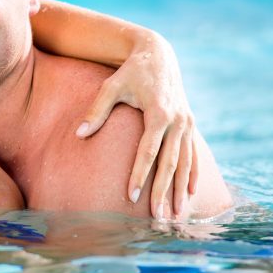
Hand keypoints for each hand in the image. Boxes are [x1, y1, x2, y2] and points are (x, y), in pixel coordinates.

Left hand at [75, 33, 198, 218]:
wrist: (157, 54)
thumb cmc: (129, 72)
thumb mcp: (111, 86)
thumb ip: (96, 110)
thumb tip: (79, 134)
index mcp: (159, 112)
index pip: (148, 151)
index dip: (140, 174)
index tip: (131, 197)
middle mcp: (177, 120)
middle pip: (170, 163)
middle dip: (163, 191)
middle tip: (157, 218)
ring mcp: (186, 123)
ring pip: (186, 163)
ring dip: (180, 190)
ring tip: (176, 215)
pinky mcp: (190, 124)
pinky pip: (193, 154)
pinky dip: (192, 175)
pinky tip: (189, 194)